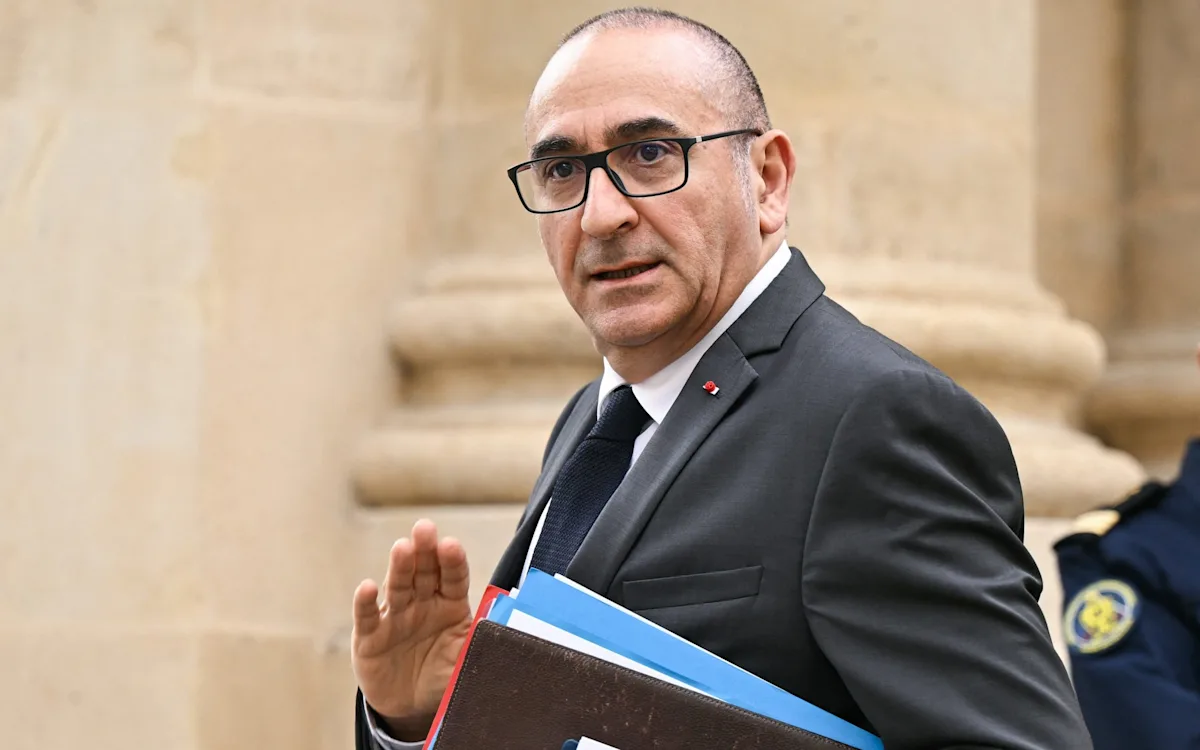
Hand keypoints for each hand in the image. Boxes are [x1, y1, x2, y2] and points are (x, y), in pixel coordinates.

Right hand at [351, 519, 472, 739]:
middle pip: (425, 572)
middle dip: (425, 550)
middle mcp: (423, 603)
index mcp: (451, 604)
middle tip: (425, 528)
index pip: (454, 577)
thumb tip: (509, 632)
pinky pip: (368, 616)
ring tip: (402, 548)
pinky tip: (368, 587)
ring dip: (399, 567)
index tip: (451, 545)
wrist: (412, 707)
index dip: (452, 561)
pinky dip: (366, 602)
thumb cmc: (444, 676)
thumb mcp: (467, 660)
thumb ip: (482, 643)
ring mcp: (395, 616)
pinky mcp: (370, 636)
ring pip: (398, 586)